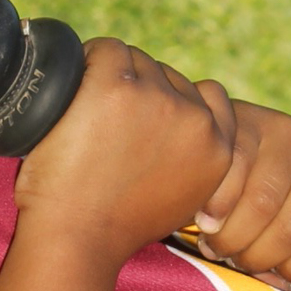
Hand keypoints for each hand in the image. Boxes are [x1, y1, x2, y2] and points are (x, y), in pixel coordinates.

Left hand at [11, 39, 235, 268]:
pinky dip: (84, 66)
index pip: (211, 95)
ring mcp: (159, 100)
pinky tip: (71, 100)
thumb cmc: (115, 226)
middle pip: (167, 76)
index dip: (176, 100)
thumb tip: (176, 128)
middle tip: (106, 133)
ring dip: (110, 80)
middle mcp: (197, 122)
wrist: (76, 239)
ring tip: (87, 124)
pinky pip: (103, 50)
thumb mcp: (180, 200)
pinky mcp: (118, 87)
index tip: (146, 119)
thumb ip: (190, 159)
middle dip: (138, 93)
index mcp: (219, 151)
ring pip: (135, 61)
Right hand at [190, 100, 290, 286]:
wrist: (228, 140)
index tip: (271, 274)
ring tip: (214, 242)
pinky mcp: (249, 122)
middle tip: (232, 260)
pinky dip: (216, 207)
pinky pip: (232, 176)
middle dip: (256, 258)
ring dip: (231, 238)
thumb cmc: (264, 196)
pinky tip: (206, 217)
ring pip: (261, 206)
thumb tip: (283, 285)